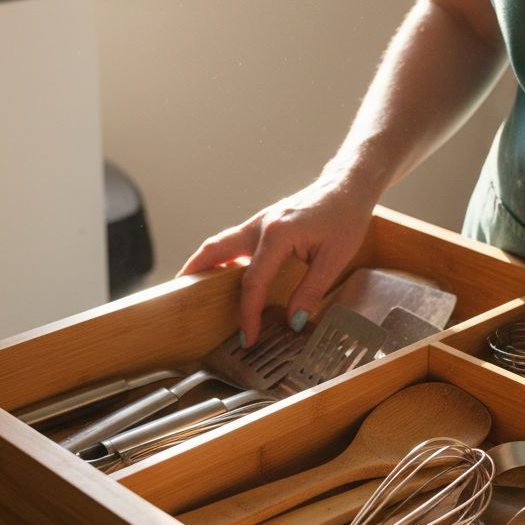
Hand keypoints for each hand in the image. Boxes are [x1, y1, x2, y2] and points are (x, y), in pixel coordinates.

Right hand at [178, 176, 377, 345]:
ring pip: (219, 244)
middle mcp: (259, 226)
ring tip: (189, 288)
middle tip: (178, 298)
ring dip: (202, 265)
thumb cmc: (344, 217)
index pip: (253, 281)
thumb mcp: (334, 259)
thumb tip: (294, 321)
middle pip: (215, 251)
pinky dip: (219, 258)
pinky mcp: (261, 224)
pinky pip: (232, 242)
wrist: (347, 187)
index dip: (248, 313)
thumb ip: (311, 291)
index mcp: (277, 234)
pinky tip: (220, 275)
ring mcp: (257, 222)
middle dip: (194, 275)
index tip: (248, 337)